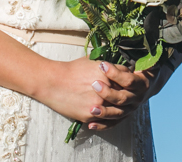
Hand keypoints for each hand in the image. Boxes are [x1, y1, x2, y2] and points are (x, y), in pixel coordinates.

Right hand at [35, 56, 156, 130]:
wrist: (53, 82)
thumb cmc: (72, 69)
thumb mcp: (93, 60)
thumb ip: (108, 65)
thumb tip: (120, 67)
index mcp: (108, 73)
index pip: (127, 78)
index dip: (127, 79)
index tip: (126, 79)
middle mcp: (106, 89)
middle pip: (125, 94)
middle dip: (127, 93)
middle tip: (125, 92)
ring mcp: (99, 104)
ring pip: (118, 110)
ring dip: (119, 107)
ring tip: (117, 104)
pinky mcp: (90, 115)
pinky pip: (106, 121)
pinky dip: (108, 118)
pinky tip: (108, 113)